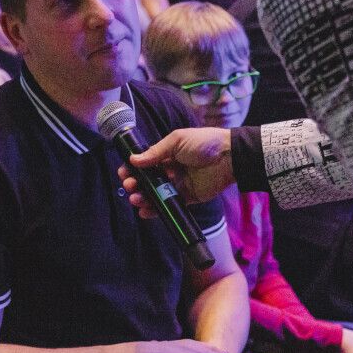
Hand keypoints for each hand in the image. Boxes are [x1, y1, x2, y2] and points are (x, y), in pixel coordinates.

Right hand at [118, 127, 234, 217]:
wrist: (229, 156)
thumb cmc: (204, 143)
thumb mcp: (177, 141)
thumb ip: (156, 152)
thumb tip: (134, 160)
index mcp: (166, 155)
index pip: (144, 164)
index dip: (132, 168)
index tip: (123, 172)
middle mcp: (169, 170)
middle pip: (147, 181)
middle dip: (135, 184)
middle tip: (130, 185)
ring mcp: (177, 185)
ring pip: (155, 195)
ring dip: (142, 198)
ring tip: (136, 198)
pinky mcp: (187, 198)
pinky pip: (169, 206)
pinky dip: (156, 210)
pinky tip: (145, 211)